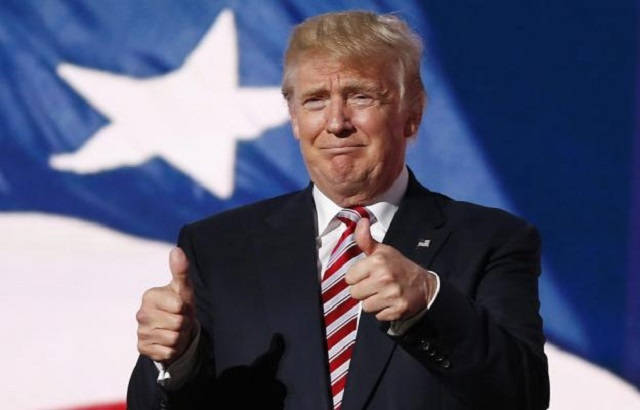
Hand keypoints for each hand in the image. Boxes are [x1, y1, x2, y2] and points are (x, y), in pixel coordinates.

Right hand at [136, 247, 195, 364]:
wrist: (176, 329)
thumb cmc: (180, 304)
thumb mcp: (183, 288)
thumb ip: (180, 270)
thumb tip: (176, 250)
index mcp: (149, 296)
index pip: (178, 307)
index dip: (185, 308)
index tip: (180, 307)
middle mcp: (141, 314)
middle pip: (177, 324)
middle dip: (184, 323)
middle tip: (179, 319)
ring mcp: (140, 332)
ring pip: (173, 339)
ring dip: (179, 337)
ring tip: (175, 330)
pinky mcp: (142, 348)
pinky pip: (167, 352)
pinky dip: (172, 349)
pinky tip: (168, 342)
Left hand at [345, 218, 435, 321]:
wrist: (425, 285)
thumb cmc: (399, 266)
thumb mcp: (383, 251)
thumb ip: (366, 239)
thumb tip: (361, 221)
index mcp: (378, 261)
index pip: (349, 278)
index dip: (357, 277)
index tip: (367, 275)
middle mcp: (384, 277)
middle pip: (355, 293)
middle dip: (363, 291)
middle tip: (375, 285)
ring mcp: (392, 295)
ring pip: (365, 306)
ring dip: (372, 302)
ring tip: (383, 294)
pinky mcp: (398, 310)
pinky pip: (378, 316)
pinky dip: (383, 311)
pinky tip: (390, 302)